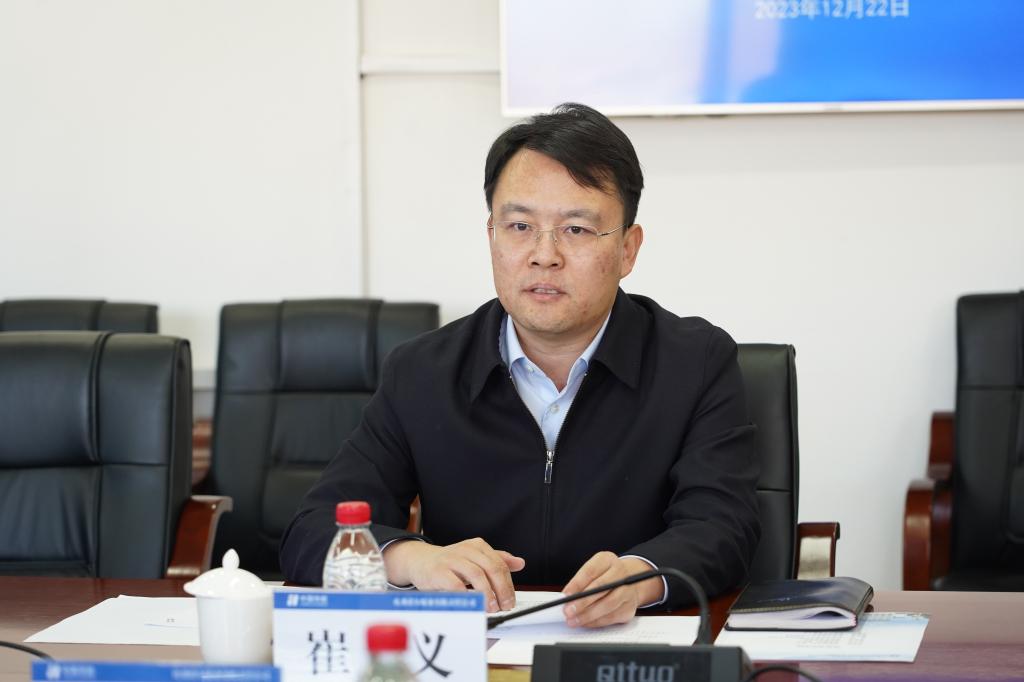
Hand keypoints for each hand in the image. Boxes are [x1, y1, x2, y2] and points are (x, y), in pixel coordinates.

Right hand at [383, 538, 524, 612]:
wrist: (419, 561)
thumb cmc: (450, 563)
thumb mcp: (474, 558)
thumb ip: (497, 561)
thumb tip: (520, 563)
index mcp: (477, 546)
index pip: (500, 564)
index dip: (508, 584)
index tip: (510, 600)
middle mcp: (466, 549)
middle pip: (491, 568)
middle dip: (501, 589)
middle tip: (503, 606)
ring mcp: (451, 559)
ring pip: (476, 575)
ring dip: (486, 594)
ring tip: (490, 607)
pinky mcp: (438, 571)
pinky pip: (455, 584)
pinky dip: (466, 595)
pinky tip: (471, 604)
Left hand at [561, 553, 662, 627]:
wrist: (630, 582)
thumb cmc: (605, 576)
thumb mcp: (593, 571)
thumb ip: (580, 582)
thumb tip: (565, 598)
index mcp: (607, 560)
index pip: (590, 571)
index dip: (577, 584)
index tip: (565, 595)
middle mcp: (620, 573)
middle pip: (600, 588)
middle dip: (582, 602)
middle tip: (568, 611)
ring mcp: (628, 590)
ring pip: (607, 604)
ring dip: (588, 615)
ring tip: (573, 620)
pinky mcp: (630, 607)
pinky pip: (612, 617)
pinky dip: (596, 622)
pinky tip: (585, 623)